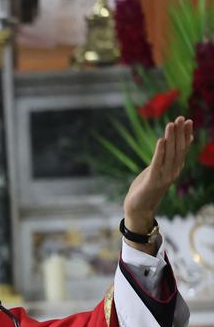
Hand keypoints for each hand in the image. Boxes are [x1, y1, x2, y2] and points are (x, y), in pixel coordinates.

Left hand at [123, 116, 193, 252]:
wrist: (138, 208)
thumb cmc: (146, 188)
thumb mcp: (157, 170)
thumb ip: (164, 158)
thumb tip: (169, 144)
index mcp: (174, 168)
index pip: (183, 149)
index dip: (186, 135)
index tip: (187, 121)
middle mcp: (172, 172)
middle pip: (179, 149)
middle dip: (180, 133)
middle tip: (181, 118)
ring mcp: (164, 177)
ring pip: (170, 154)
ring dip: (171, 138)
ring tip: (171, 124)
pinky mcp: (152, 181)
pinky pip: (157, 164)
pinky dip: (160, 151)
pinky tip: (161, 140)